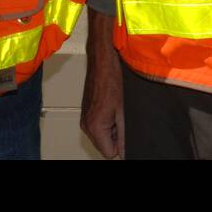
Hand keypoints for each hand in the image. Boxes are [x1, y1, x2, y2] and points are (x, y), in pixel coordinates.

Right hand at [79, 10, 124, 158]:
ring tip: (119, 108)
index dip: (122, 144)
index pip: (110, 153)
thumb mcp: (125, 110)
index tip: (127, 130)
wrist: (103, 58)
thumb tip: (126, 152)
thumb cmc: (113, 77)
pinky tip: (114, 104)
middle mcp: (86, 124)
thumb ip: (125, 134)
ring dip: (114, 127)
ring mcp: (85, 117)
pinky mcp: (87, 110)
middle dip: (117, 135)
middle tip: (124, 116)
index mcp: (95, 126)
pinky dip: (109, 119)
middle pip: (105, 145)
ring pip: (103, 135)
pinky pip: (99, 124)